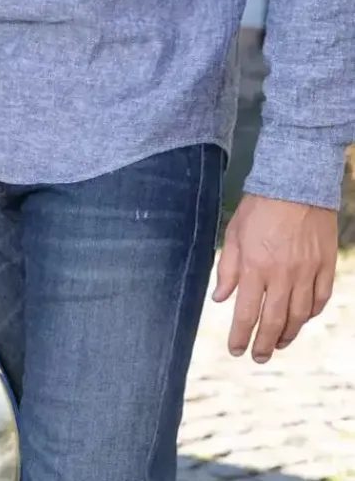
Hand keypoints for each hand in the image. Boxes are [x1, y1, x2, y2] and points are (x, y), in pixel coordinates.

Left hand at [213, 193, 337, 361]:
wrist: (296, 187)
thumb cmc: (259, 208)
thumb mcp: (234, 233)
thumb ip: (227, 268)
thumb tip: (220, 298)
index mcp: (255, 266)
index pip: (246, 312)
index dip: (241, 335)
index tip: (236, 351)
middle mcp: (282, 275)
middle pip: (274, 320)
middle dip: (264, 343)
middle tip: (257, 357)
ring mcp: (307, 273)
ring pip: (299, 316)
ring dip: (288, 334)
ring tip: (277, 344)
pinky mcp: (325, 268)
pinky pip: (319, 301)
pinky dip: (310, 314)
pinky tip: (301, 320)